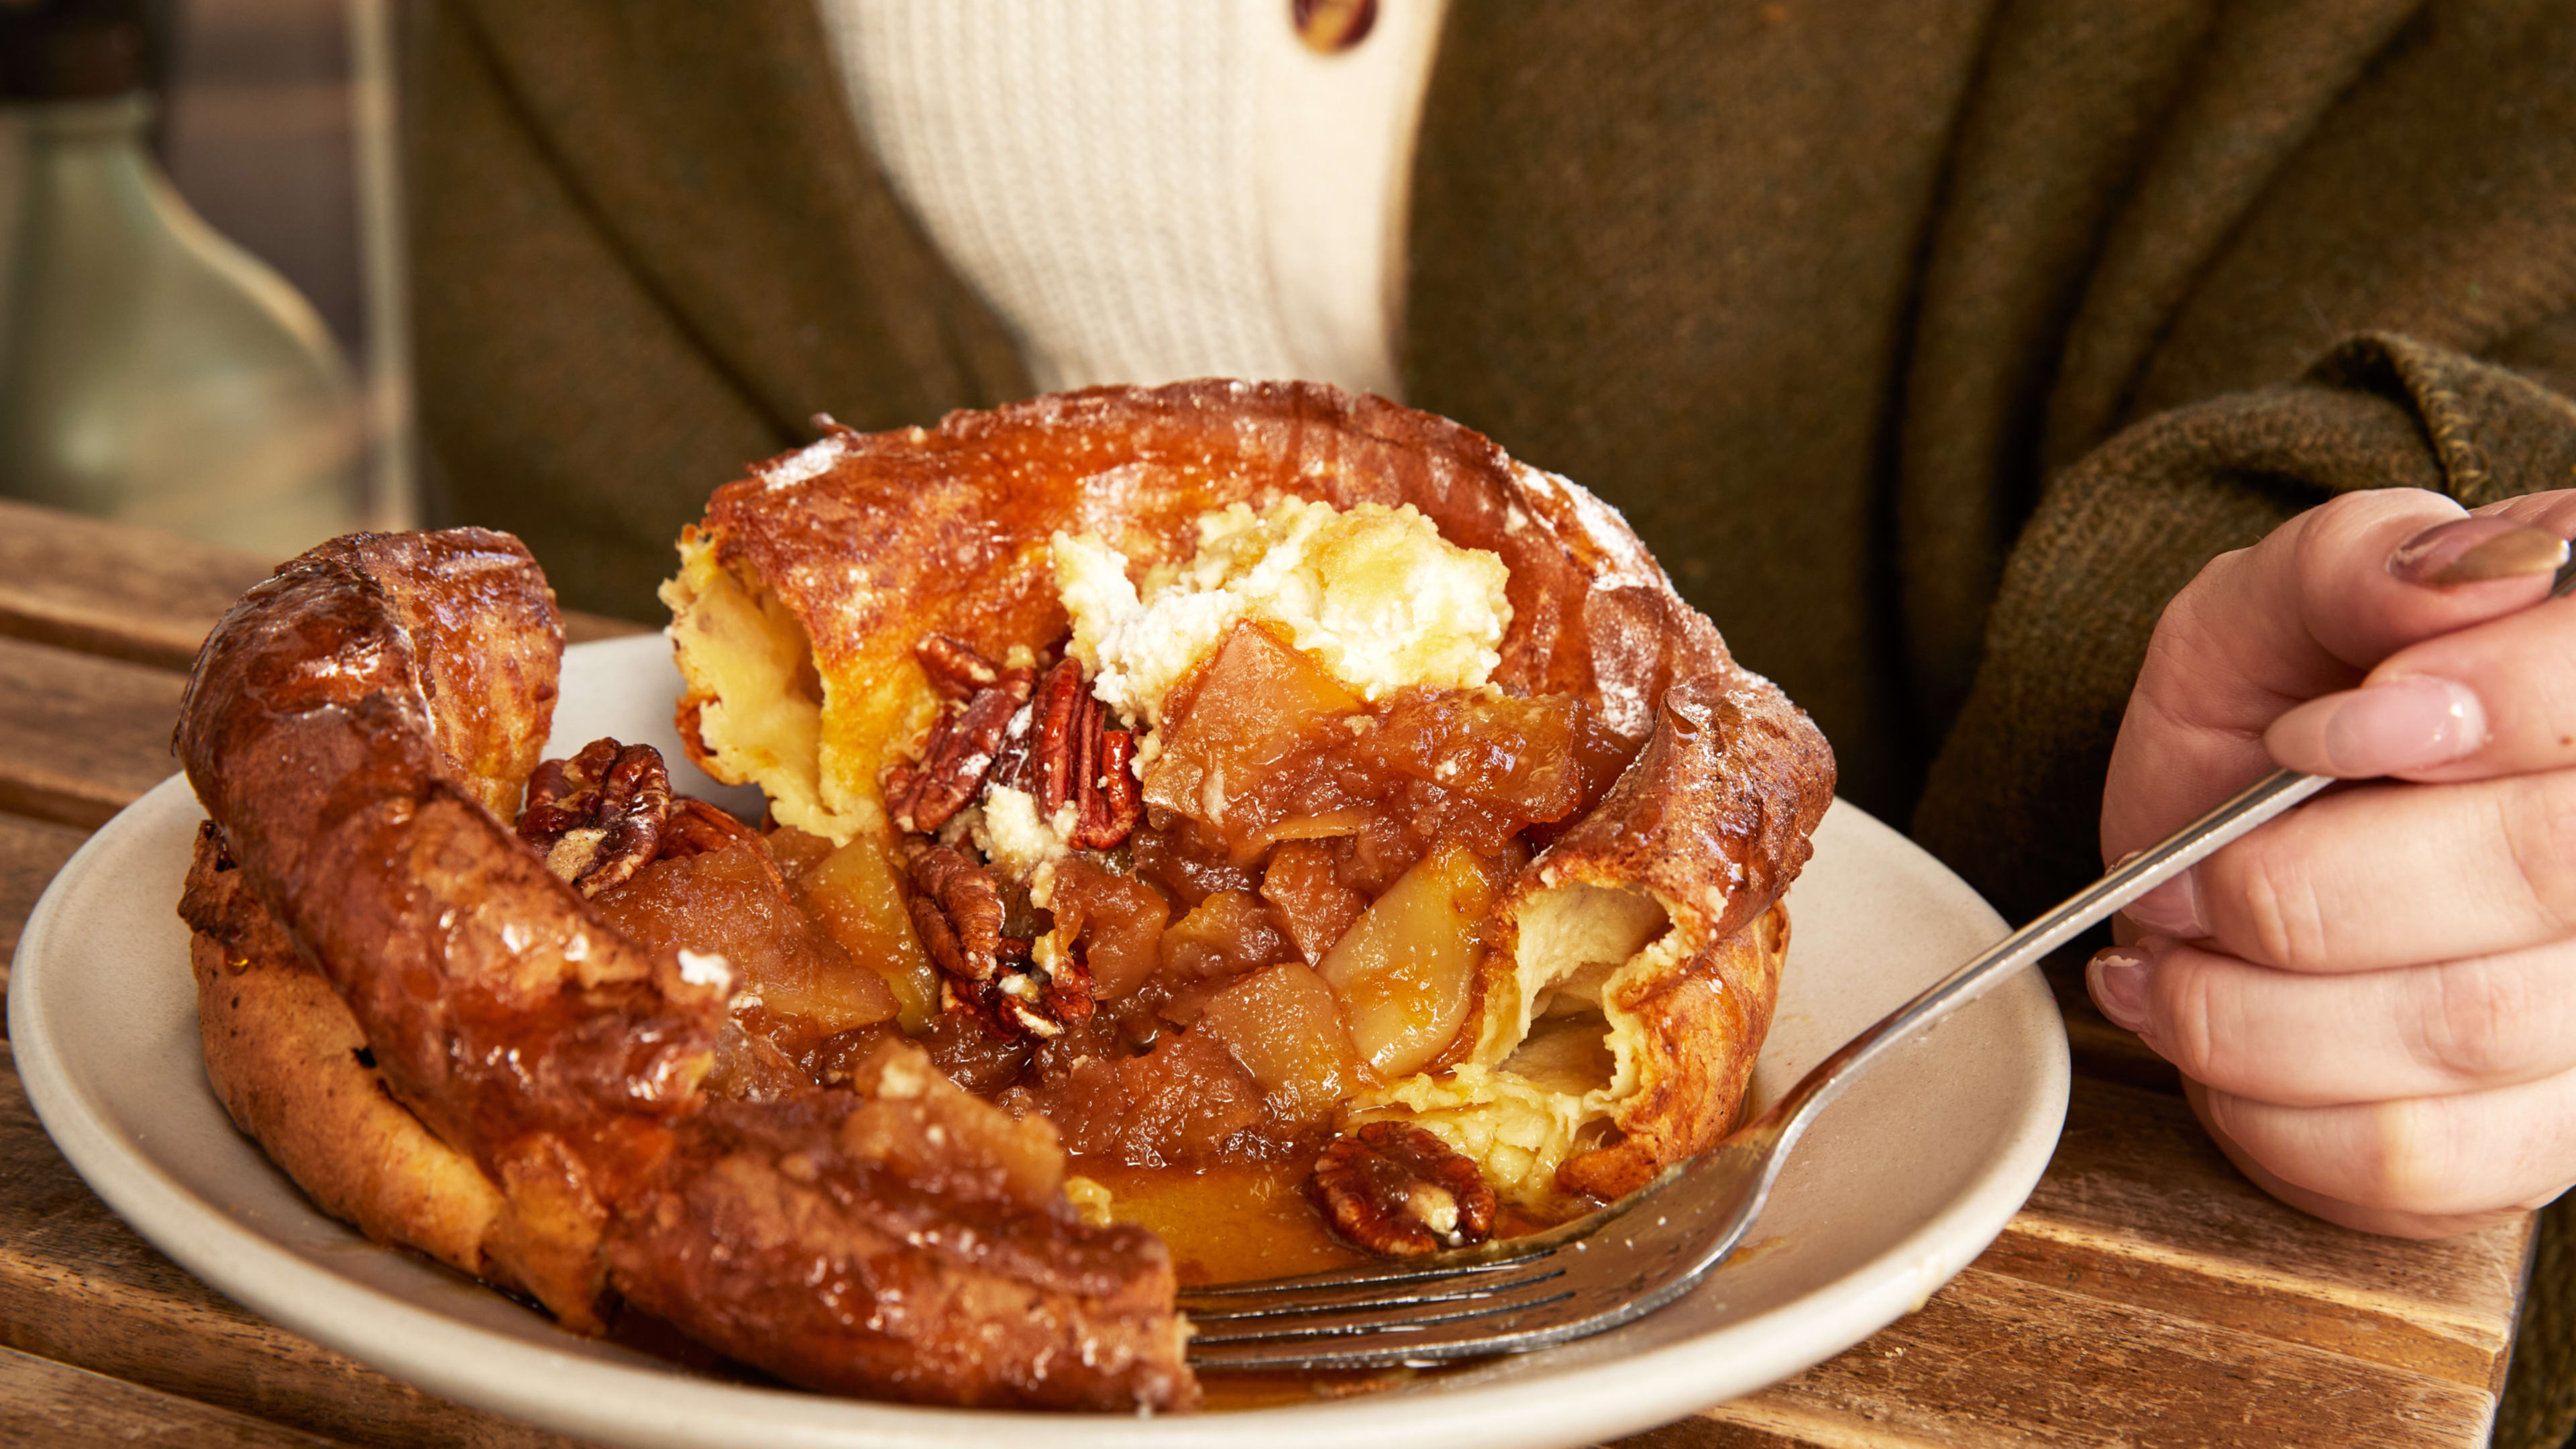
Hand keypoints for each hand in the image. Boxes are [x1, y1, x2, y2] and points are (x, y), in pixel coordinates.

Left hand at [2090, 486, 2575, 1237]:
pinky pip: (2416, 1159)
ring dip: (2255, 1003)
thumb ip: (2361, 562)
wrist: (2226, 851)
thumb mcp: (2271, 602)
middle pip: (2544, 873)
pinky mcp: (2544, 1138)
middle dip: (2306, 881)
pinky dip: (2266, 1105)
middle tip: (2185, 873)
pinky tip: (2211, 1034)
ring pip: (2463, 1030)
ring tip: (2172, 949)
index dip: (2463, 713)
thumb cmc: (2270, 711)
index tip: (2308, 730)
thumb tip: (2478, 568)